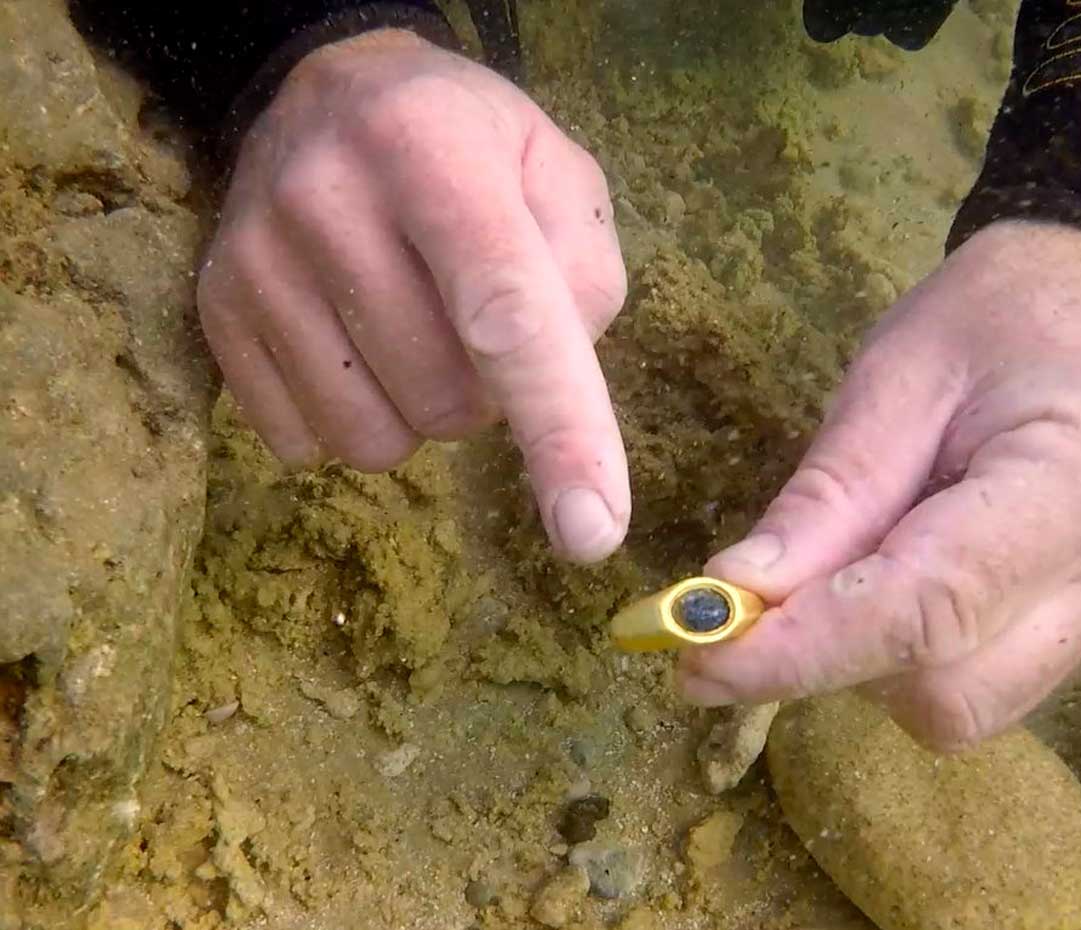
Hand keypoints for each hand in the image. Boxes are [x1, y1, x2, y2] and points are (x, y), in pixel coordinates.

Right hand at [197, 29, 629, 562]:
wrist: (327, 95)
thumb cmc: (468, 145)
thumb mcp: (557, 174)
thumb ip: (585, 280)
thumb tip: (557, 407)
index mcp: (435, 150)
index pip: (506, 314)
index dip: (559, 428)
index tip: (593, 533)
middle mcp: (327, 196)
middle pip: (448, 398)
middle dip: (486, 393)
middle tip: (471, 320)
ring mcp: (257, 258)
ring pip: (374, 439)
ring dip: (420, 414)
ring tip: (412, 327)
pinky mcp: (215, 310)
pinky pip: (305, 443)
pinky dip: (353, 418)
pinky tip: (353, 343)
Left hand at [678, 220, 1080, 749]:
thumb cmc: (989, 316)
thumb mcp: (892, 380)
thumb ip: (823, 498)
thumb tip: (733, 596)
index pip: (929, 607)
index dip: (807, 649)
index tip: (702, 660)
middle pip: (950, 688)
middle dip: (837, 660)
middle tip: (759, 601)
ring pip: (964, 706)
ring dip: (869, 667)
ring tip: (842, 567)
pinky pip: (982, 686)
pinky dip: (907, 660)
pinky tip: (885, 583)